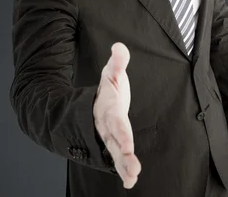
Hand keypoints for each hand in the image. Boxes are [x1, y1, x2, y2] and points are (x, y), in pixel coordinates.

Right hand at [93, 42, 140, 187]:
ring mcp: (111, 138)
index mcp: (109, 111)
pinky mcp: (115, 144)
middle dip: (123, 157)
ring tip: (132, 180)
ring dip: (124, 167)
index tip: (127, 147)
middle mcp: (108, 127)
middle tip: (133, 169)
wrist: (93, 103)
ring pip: (115, 155)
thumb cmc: (108, 89)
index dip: (122, 135)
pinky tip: (130, 182)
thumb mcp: (112, 73)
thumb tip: (119, 46)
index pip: (117, 124)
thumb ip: (118, 62)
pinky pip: (118, 160)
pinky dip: (123, 171)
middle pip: (115, 144)